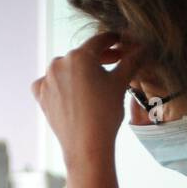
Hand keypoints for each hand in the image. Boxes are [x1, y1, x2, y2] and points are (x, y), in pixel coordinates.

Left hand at [31, 33, 141, 169]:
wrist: (86, 147)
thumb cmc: (105, 115)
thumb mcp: (120, 85)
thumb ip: (131, 63)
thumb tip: (144, 48)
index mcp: (80, 56)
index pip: (99, 41)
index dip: (112, 40)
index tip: (118, 41)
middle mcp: (59, 62)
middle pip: (82, 56)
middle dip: (97, 59)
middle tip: (113, 62)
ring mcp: (47, 78)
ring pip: (66, 69)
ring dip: (78, 72)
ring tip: (92, 84)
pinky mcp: (41, 94)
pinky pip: (49, 83)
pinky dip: (59, 85)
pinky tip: (69, 93)